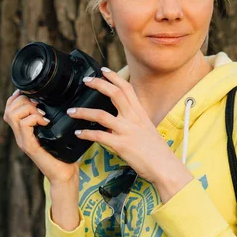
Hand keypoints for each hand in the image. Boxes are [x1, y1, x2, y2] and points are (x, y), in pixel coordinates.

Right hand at [3, 90, 79, 184]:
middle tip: (40, 105)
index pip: (10, 108)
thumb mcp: (57, 133)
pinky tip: (46, 122)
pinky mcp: (29, 146)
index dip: (17, 96)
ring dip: (29, 108)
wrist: (64, 175)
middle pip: (8, 110)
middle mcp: (20, 135)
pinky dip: (34, 118)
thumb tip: (60, 102)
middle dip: (24, 100)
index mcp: (25, 130)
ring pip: (12, 115)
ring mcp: (23, 141)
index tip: (31, 93)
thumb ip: (53, 119)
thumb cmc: (64, 155)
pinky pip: (23, 125)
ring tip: (42, 114)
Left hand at [67, 68, 192, 198]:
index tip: (103, 70)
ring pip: (101, 115)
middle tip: (85, 81)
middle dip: (98, 84)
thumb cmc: (157, 151)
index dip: (115, 77)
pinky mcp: (121, 145)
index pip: (127, 88)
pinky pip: (99, 136)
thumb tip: (118, 120)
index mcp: (140, 114)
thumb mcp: (147, 130)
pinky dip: (86, 134)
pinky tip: (78, 134)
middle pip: (115, 94)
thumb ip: (133, 122)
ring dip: (83, 112)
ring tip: (71, 111)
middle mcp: (134, 119)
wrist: (165, 167)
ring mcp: (127, 131)